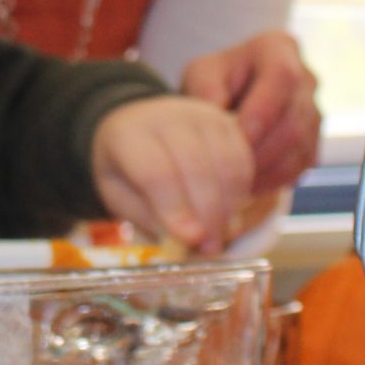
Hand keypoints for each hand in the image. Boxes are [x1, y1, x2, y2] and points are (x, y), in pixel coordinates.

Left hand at [91, 97, 254, 252]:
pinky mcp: (227, 123)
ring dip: (228, 207)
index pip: (155, 171)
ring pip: (226, 163)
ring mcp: (201, 116)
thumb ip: (151, 217)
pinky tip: (228, 214)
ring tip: (219, 236)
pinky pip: (243, 160)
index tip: (190, 239)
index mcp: (128, 134)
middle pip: (196, 166)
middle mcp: (167, 117)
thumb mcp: (122, 197)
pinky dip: (241, 193)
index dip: (175, 208)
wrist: (140, 130)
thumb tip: (187, 241)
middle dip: (207, 214)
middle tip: (209, 247)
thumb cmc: (128, 171)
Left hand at [178, 31, 319, 195]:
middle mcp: (306, 78)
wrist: (226, 100)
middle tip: (230, 167)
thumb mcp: (200, 75)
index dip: (265, 109)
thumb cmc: (213, 82)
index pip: (283, 76)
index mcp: (279, 49)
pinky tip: (247, 184)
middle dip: (262, 148)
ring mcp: (314, 112)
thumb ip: (206, 89)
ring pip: (300, 146)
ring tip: (234, 180)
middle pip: (294, 119)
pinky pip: (301, 166)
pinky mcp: (313, 142)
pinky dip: (274, 180)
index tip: (240, 134)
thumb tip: (219, 112)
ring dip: (267, 168)